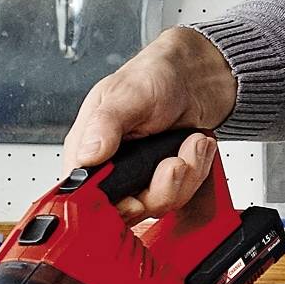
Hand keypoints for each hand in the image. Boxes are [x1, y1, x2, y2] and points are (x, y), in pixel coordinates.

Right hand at [61, 27, 238, 221]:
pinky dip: (198, 169)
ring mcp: (142, 175)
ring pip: (161, 203)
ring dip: (186, 175)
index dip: (110, 204)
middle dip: (160, 188)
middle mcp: (113, 166)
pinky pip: (184, 193)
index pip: (85, 194)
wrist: (194, 74)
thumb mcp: (128, 93)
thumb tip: (87, 155)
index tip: (133, 198)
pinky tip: (198, 144)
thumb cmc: (154, 75)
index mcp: (89, 147)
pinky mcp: (168, 178)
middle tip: (175, 161)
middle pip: (128, 208)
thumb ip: (106, 125)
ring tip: (193, 142)